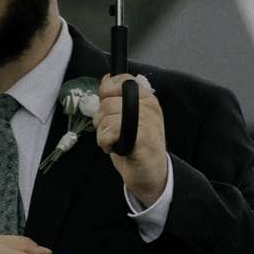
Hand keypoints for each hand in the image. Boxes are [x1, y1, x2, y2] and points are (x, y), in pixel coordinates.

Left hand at [96, 73, 167, 207]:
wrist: (151, 174)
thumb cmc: (137, 147)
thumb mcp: (127, 117)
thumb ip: (117, 99)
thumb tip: (105, 80)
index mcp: (146, 98)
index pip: (121, 79)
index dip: (106, 92)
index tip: (108, 109)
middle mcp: (148, 106)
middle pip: (107, 101)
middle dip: (101, 119)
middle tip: (111, 132)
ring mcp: (147, 120)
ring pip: (106, 116)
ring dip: (102, 134)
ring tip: (114, 141)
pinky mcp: (143, 136)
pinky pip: (111, 130)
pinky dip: (106, 142)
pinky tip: (115, 148)